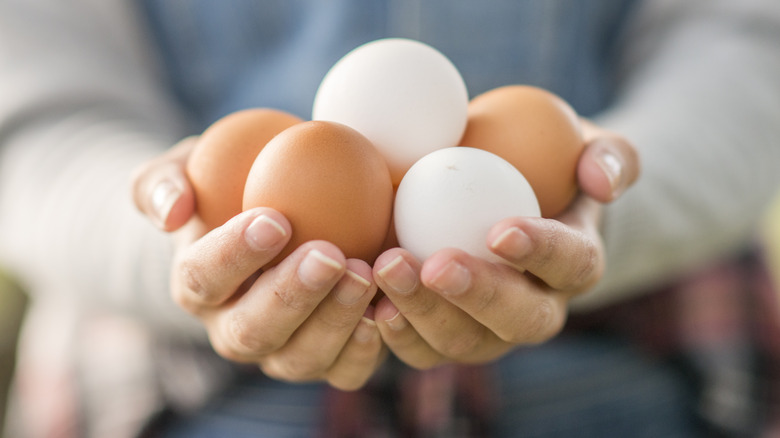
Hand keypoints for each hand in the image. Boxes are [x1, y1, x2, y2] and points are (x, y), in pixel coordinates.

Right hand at [132, 138, 385, 389]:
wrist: (282, 220)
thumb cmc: (233, 187)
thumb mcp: (191, 168)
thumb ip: (164, 181)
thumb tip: (173, 211)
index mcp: (197, 286)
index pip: (203, 278)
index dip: (234, 254)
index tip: (275, 220)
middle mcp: (234, 330)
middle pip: (252, 331)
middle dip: (290, 297)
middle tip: (329, 255)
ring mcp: (281, 352)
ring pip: (299, 358)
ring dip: (333, 321)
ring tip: (364, 275)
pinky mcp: (327, 361)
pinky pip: (344, 372)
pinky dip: (365, 350)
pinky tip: (384, 312)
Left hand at [371, 123, 638, 368]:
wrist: (494, 198)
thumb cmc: (540, 165)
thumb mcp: (582, 143)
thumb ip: (609, 154)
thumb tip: (602, 183)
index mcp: (575, 263)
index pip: (571, 264)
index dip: (541, 252)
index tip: (500, 230)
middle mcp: (537, 309)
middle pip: (519, 320)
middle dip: (478, 297)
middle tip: (435, 265)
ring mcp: (488, 332)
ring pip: (463, 342)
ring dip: (423, 312)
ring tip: (385, 269)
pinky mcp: (440, 338)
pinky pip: (419, 349)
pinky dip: (392, 330)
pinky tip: (366, 299)